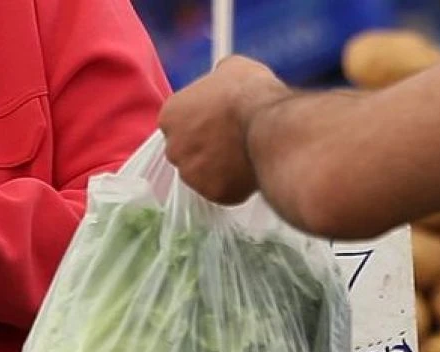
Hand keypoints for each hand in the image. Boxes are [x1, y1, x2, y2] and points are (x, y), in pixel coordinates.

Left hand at [159, 56, 289, 203]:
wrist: (269, 126)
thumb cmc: (249, 93)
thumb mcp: (230, 69)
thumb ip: (216, 81)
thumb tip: (221, 79)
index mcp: (170, 115)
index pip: (178, 123)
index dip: (199, 122)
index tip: (215, 122)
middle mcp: (174, 148)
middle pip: (187, 151)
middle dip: (205, 148)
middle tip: (230, 141)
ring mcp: (192, 174)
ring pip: (203, 174)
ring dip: (218, 168)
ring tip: (243, 155)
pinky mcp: (213, 194)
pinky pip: (222, 191)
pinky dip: (234, 184)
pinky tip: (249, 170)